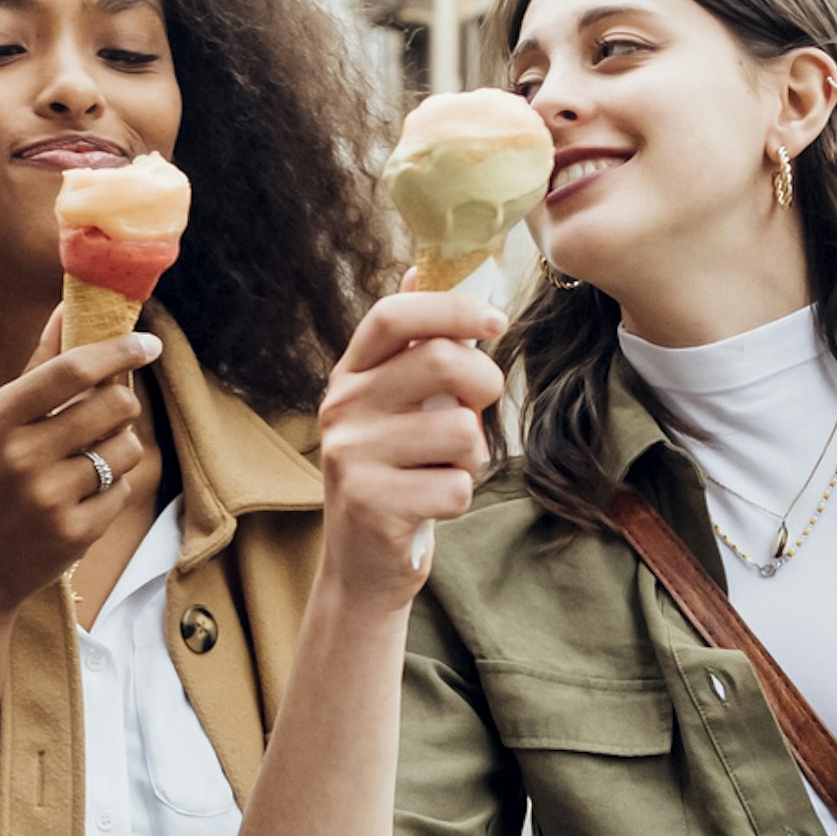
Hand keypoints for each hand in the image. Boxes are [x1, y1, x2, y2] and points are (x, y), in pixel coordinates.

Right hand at [0, 313, 159, 619]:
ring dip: (119, 450)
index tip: (148, 342)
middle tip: (108, 414)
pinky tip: (80, 500)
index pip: (73, 370)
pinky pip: (123, 489)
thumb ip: (38, 365)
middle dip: (122, 406)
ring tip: (86, 464)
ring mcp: (49, 497)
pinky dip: (112, 489)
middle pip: (113, 405)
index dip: (118, 351)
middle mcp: (21, 455)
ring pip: (127, 448)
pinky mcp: (75, 532)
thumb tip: (66, 306)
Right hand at [315, 292, 507, 610]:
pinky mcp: (373, 505)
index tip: (495, 320)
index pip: (392, 315)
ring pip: (460, 430)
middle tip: (481, 407)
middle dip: (484, 383)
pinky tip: (431, 506)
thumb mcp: (393, 406)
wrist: (363, 565)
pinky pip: (457, 484)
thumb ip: (410, 346)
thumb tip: (422, 270)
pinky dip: (460, 498)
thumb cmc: (395, 473)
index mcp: (350, 376)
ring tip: (443, 469)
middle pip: (440, 362)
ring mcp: (352, 457)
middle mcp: (342, 409)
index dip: (450, 308)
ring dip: (472, 455)